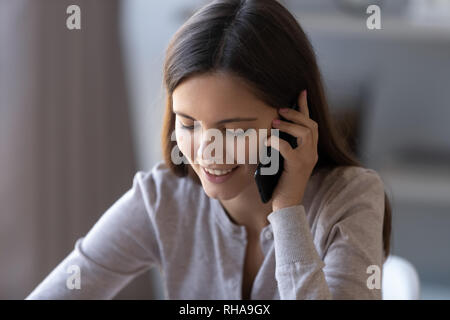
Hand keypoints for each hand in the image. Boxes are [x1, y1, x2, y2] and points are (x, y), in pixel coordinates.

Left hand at [266, 90, 318, 211]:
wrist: (286, 204)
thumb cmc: (281, 182)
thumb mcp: (284, 160)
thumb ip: (284, 146)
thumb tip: (271, 129)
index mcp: (310, 150)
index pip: (312, 124)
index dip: (305, 107)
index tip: (300, 92)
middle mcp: (312, 153)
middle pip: (311, 125)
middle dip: (296, 113)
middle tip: (280, 110)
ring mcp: (307, 160)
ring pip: (305, 133)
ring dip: (288, 125)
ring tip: (274, 123)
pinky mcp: (297, 167)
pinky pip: (288, 148)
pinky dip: (277, 142)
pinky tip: (267, 142)